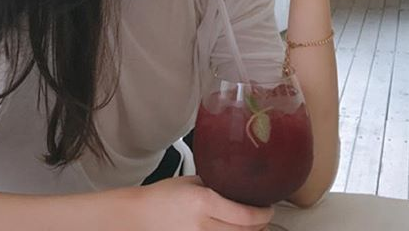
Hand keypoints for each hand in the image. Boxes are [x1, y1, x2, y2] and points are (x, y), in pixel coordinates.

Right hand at [134, 176, 273, 230]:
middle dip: (260, 226)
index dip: (263, 214)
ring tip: (253, 225)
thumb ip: (215, 184)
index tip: (268, 208)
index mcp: (203, 202)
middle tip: (264, 216)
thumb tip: (237, 186)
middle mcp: (202, 226)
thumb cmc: (162, 196)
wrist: (140, 216)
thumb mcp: (191, 181)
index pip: (245, 216)